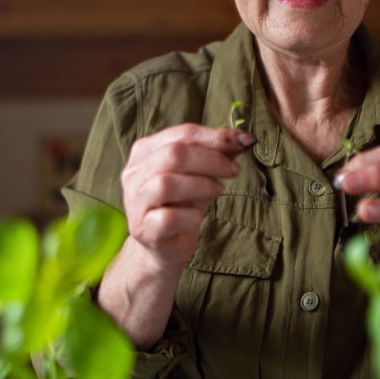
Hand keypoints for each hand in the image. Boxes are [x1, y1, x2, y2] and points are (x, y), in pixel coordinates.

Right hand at [121, 123, 253, 271]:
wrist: (165, 244)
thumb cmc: (182, 203)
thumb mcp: (200, 174)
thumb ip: (217, 154)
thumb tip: (242, 139)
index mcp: (145, 151)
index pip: (182, 134)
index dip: (215, 136)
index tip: (245, 141)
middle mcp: (134, 173)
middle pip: (173, 154)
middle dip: (211, 159)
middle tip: (234, 170)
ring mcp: (135, 202)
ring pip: (166, 184)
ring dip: (201, 185)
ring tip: (218, 191)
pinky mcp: (143, 229)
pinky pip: (168, 218)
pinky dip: (191, 216)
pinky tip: (197, 218)